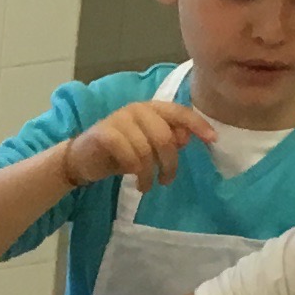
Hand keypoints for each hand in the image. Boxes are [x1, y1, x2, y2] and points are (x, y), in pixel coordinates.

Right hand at [61, 95, 214, 192]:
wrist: (82, 159)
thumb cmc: (119, 152)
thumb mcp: (148, 146)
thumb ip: (167, 139)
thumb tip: (186, 137)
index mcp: (150, 108)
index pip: (179, 112)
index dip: (197, 125)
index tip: (212, 140)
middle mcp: (136, 109)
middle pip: (165, 136)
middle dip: (170, 163)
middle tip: (167, 180)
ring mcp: (119, 119)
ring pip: (147, 149)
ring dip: (150, 173)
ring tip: (147, 186)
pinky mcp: (105, 133)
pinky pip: (130, 155)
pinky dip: (136, 172)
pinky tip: (135, 182)